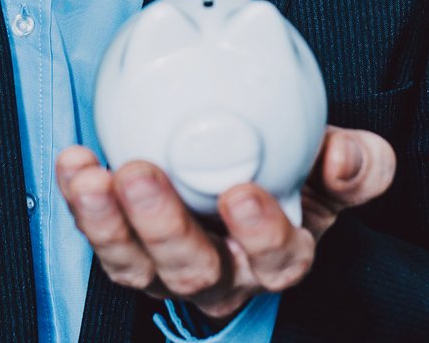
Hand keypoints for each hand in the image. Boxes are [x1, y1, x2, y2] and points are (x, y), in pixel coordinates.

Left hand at [55, 126, 394, 322]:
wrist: (248, 173)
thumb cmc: (295, 177)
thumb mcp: (333, 169)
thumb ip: (354, 163)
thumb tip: (344, 152)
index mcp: (278, 257)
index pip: (278, 260)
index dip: (260, 235)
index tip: (242, 194)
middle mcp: (222, 275)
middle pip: (193, 271)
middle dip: (163, 228)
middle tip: (141, 176)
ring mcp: (167, 268)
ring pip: (134, 265)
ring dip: (105, 222)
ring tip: (92, 177)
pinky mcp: (125, 248)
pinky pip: (97, 232)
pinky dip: (79, 199)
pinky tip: (74, 162)